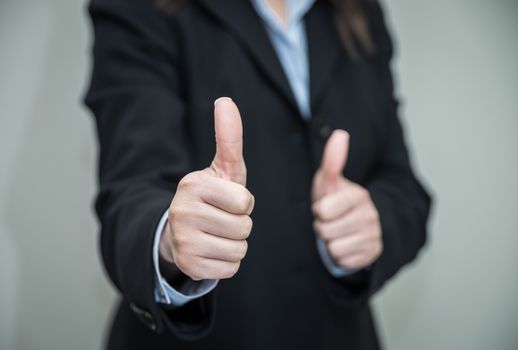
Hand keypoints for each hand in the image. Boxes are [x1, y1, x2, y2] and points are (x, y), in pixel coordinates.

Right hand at [159, 97, 253, 280]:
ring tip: (217, 233)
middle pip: (244, 227)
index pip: (244, 201)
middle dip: (240, 224)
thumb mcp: (222, 169)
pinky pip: (230, 268)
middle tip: (222, 218)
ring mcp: (183, 241)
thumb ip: (229, 137)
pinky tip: (212, 250)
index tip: (228, 199)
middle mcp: (181, 212)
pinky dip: (227, 261)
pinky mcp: (188, 266)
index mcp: (192, 185)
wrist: (181, 230)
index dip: (243, 202)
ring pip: (239, 249)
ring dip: (235, 243)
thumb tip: (225, 101)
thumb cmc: (212, 197)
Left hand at [311, 130, 381, 269]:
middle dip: (323, 227)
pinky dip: (340, 255)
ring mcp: (373, 236)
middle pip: (325, 231)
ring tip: (338, 232)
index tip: (325, 207)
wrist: (357, 225)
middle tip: (331, 221)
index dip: (319, 210)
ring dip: (330, 242)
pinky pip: (343, 261)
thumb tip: (340, 134)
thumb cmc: (336, 201)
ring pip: (334, 248)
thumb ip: (333, 160)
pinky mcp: (372, 255)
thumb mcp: (330, 182)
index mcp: (359, 196)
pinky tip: (346, 244)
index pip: (323, 211)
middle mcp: (370, 216)